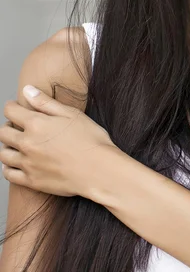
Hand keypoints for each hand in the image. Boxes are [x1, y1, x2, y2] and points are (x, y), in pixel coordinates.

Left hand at [0, 85, 117, 196]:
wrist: (98, 170)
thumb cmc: (90, 140)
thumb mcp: (71, 114)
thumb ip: (46, 102)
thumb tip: (27, 90)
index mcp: (36, 124)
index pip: (11, 111)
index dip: (11, 106)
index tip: (14, 106)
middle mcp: (27, 143)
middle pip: (3, 133)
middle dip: (7, 126)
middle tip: (16, 125)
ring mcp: (28, 163)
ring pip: (3, 154)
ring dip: (7, 147)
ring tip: (16, 145)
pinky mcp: (31, 181)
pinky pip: (9, 174)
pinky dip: (8, 168)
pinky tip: (15, 164)